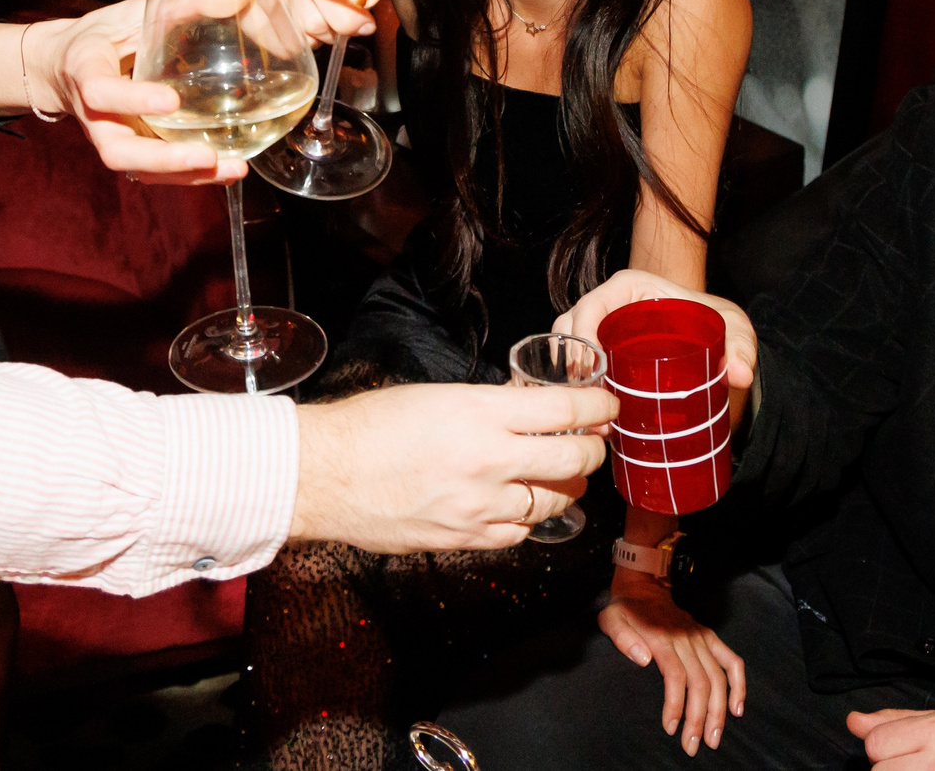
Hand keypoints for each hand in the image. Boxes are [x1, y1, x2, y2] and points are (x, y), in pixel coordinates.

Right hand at [24, 1, 240, 183]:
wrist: (67, 66)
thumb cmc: (105, 35)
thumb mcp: (135, 12)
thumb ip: (183, 4)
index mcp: (87, 73)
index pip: (102, 93)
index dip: (133, 100)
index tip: (171, 101)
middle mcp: (95, 116)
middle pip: (119, 152)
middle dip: (164, 159)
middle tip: (208, 156)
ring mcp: (111, 138)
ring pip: (138, 170)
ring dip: (185, 175)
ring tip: (232, 168)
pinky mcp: (131, 150)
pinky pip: (154, 173)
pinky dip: (190, 176)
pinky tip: (229, 169)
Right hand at [291, 382, 613, 551]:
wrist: (326, 474)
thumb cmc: (372, 426)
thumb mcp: (439, 396)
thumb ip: (490, 407)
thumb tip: (530, 412)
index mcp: (481, 413)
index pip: (565, 408)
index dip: (598, 406)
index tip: (608, 405)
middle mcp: (489, 460)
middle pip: (574, 460)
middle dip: (594, 450)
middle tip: (595, 442)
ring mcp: (479, 506)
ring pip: (553, 501)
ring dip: (566, 485)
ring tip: (561, 473)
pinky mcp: (465, 538)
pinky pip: (520, 533)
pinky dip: (529, 519)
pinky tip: (520, 505)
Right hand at [557, 270, 756, 428]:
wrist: (706, 340)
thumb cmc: (712, 323)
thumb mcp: (731, 327)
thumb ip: (741, 345)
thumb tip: (742, 374)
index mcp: (627, 288)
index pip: (592, 305)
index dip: (585, 336)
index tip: (596, 372)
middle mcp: (605, 305)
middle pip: (570, 331)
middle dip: (574, 369)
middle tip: (592, 405)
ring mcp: (595, 331)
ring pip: (564, 352)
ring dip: (570, 384)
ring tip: (592, 418)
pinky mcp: (594, 356)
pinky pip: (570, 369)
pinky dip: (572, 391)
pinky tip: (588, 420)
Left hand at [600, 567, 744, 756]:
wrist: (644, 586)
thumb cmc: (625, 609)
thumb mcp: (611, 619)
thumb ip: (623, 638)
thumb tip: (642, 659)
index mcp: (662, 637)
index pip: (675, 675)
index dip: (675, 704)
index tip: (670, 728)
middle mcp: (686, 639)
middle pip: (699, 682)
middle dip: (699, 718)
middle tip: (693, 746)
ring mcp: (701, 638)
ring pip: (718, 677)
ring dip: (719, 710)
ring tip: (714, 738)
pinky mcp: (709, 637)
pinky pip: (732, 661)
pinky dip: (739, 685)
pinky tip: (737, 709)